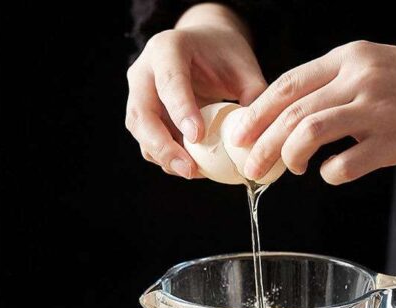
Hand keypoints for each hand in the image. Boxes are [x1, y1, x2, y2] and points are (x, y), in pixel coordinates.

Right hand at [126, 9, 265, 178]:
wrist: (205, 47)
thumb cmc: (225, 56)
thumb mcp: (244, 68)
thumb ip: (253, 97)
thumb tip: (256, 138)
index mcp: (168, 49)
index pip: (169, 82)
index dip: (181, 111)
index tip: (198, 137)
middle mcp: (145, 72)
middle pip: (142, 113)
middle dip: (163, 146)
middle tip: (190, 169)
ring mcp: (139, 95)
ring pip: (140, 133)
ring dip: (164, 158)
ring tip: (194, 172)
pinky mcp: (144, 117)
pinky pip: (149, 143)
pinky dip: (168, 159)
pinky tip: (193, 168)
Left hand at [231, 41, 395, 184]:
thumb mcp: (377, 66)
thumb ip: (336, 85)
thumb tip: (294, 116)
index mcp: (351, 57)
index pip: (288, 84)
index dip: (257, 112)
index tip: (240, 134)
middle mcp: (360, 77)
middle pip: (292, 111)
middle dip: (261, 142)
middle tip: (250, 165)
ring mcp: (378, 109)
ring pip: (310, 133)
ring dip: (289, 156)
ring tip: (289, 169)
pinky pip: (345, 164)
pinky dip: (330, 174)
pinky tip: (332, 173)